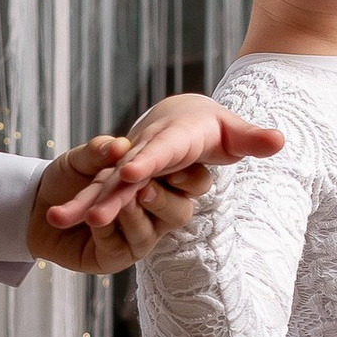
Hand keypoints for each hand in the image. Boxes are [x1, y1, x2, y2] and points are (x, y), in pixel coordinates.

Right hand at [38, 91, 288, 245]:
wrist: (176, 114)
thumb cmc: (208, 126)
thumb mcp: (230, 131)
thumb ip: (250, 139)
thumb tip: (279, 141)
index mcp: (173, 137)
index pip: (161, 152)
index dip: (148, 162)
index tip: (132, 173)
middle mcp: (145, 150)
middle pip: (125, 176)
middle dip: (109, 196)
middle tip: (92, 217)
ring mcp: (128, 165)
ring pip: (104, 187)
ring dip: (82, 204)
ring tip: (57, 221)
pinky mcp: (118, 178)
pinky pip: (98, 194)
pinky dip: (79, 206)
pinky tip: (57, 223)